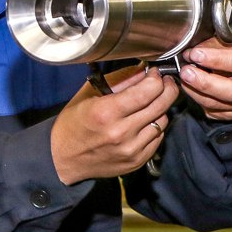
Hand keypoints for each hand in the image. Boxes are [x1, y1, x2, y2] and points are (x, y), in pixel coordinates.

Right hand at [51, 65, 179, 184]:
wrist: (64, 158)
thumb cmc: (74, 123)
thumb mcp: (89, 94)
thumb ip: (120, 80)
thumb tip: (144, 69)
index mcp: (106, 112)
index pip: (147, 91)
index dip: (156, 79)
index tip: (155, 73)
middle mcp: (121, 132)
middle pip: (161, 105)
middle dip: (168, 89)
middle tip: (165, 82)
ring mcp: (131, 150)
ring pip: (163, 121)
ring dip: (160, 109)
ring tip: (150, 103)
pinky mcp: (137, 161)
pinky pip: (158, 138)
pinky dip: (155, 127)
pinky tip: (144, 121)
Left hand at [177, 37, 231, 120]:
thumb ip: (215, 45)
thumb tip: (192, 53)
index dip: (215, 59)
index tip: (195, 54)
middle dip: (205, 82)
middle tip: (186, 71)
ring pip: (219, 104)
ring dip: (196, 91)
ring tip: (184, 78)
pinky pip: (213, 111)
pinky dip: (198, 99)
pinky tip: (191, 88)